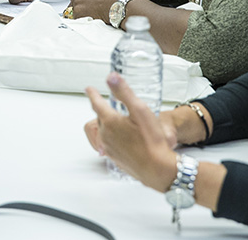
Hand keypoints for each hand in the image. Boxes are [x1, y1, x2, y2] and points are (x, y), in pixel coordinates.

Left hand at [69, 0, 126, 20]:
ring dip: (80, 15)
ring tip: (92, 17)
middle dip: (79, 7)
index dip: (81, 1)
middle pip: (73, 2)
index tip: (85, 6)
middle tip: (88, 13)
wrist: (119, 5)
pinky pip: (75, 18)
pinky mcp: (78, 11)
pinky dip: (81, 21)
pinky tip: (91, 20)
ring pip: (73, 10)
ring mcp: (78, 1)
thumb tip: (94, 1)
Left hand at [84, 75, 176, 190]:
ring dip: (108, 124)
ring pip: (104, 130)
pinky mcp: (114, 158)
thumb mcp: (140, 110)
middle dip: (103, 109)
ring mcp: (109, 148)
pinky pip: (108, 143)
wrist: (158, 169)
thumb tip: (111, 77)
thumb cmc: (152, 141)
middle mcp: (105, 135)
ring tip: (119, 121)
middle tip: (109, 104)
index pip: (96, 103)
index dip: (93, 94)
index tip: (89, 89)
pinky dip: (112, 137)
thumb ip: (124, 92)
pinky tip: (124, 138)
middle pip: (100, 117)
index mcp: (109, 121)